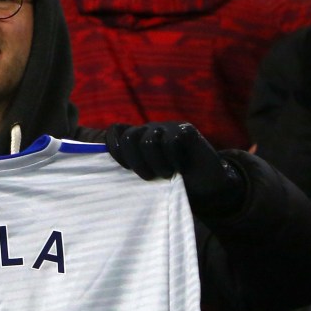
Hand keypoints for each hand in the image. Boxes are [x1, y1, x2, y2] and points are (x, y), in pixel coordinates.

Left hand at [105, 122, 246, 218]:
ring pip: (148, 141)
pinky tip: (181, 168)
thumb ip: (131, 167)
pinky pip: (171, 141)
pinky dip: (173, 159)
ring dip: (156, 163)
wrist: (207, 183)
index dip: (114, 147)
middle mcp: (150, 129)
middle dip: (135, 161)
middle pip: (129, 137)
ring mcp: (168, 127)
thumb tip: (103, 172)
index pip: (115, 130)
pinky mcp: (186, 129)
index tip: (124, 168)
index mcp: (138, 138)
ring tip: (166, 175)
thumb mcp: (148, 174)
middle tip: (148, 177)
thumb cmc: (173, 182)